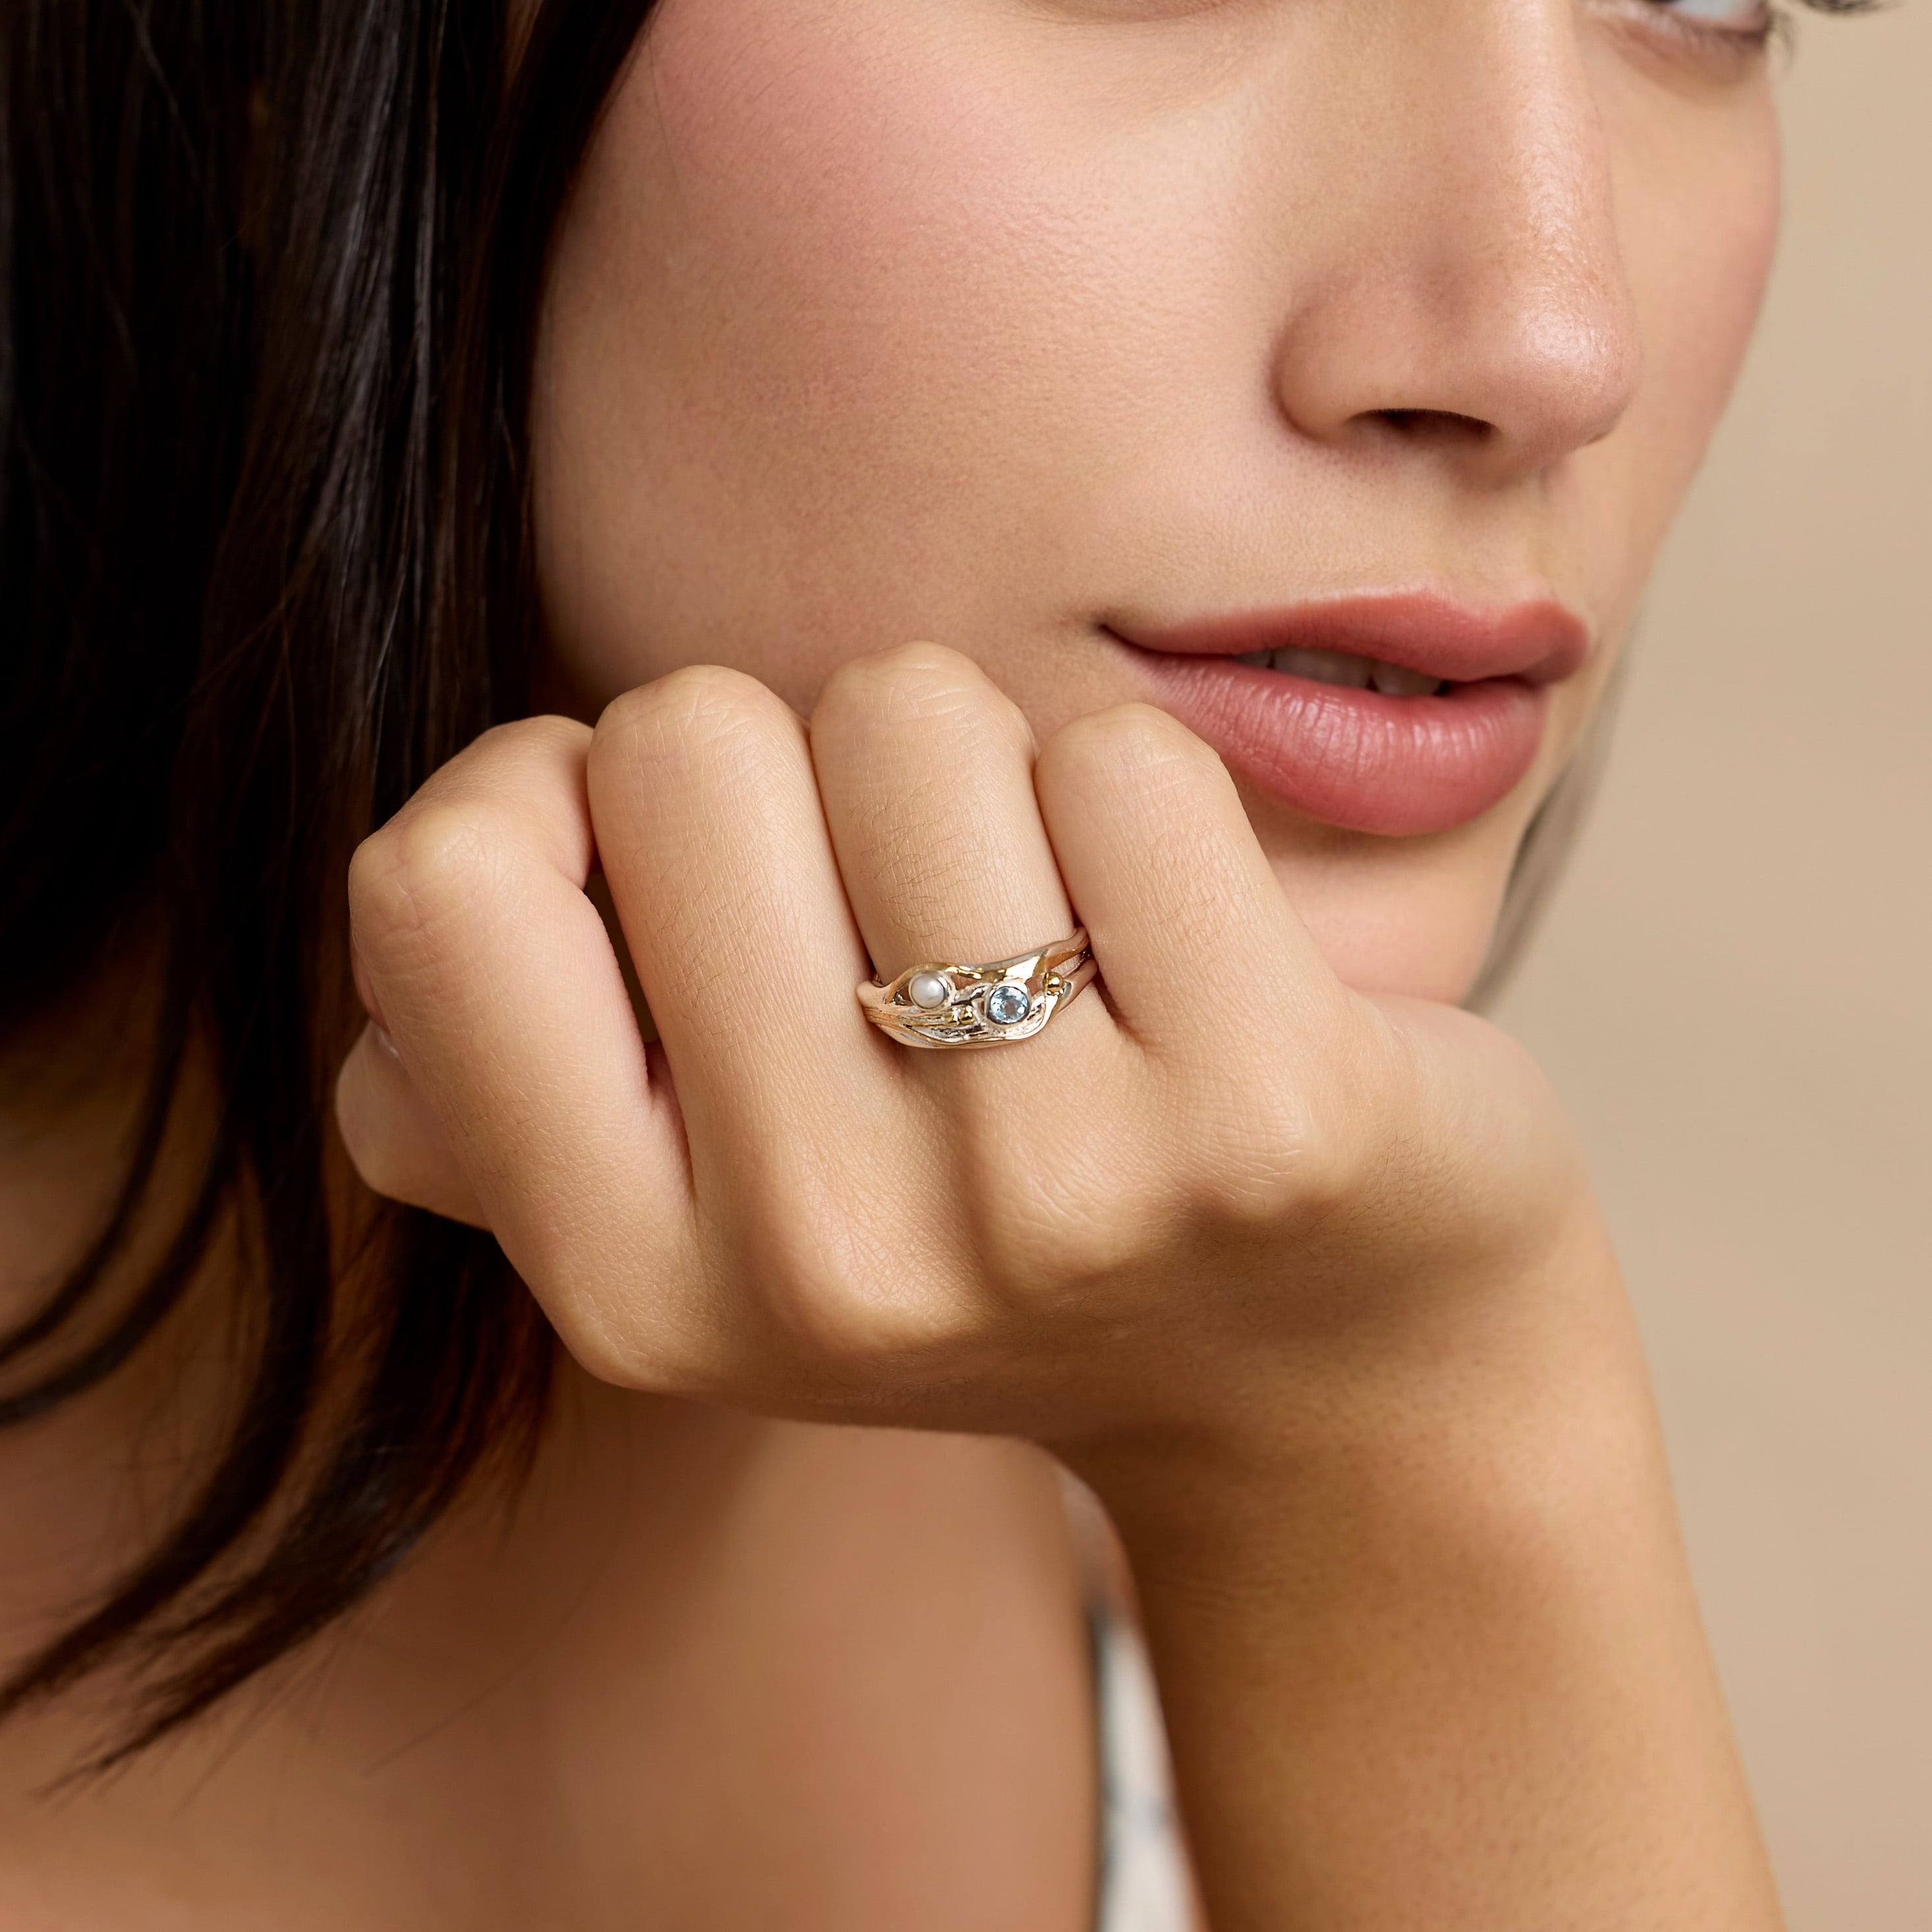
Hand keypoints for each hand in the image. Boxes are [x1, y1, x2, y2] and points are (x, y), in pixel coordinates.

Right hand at [336, 642, 1593, 1465]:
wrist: (1337, 1378)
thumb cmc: (1001, 1231)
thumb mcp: (729, 1237)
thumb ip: (510, 1119)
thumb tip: (394, 1010)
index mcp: (634, 1289)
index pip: (440, 875)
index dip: (561, 798)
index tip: (704, 869)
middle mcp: (818, 1263)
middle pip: (684, 736)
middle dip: (798, 773)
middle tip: (911, 921)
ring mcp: (1047, 1195)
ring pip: (908, 711)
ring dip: (982, 778)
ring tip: (1055, 951)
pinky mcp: (1269, 1109)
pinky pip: (1124, 757)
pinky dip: (1147, 802)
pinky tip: (1189, 958)